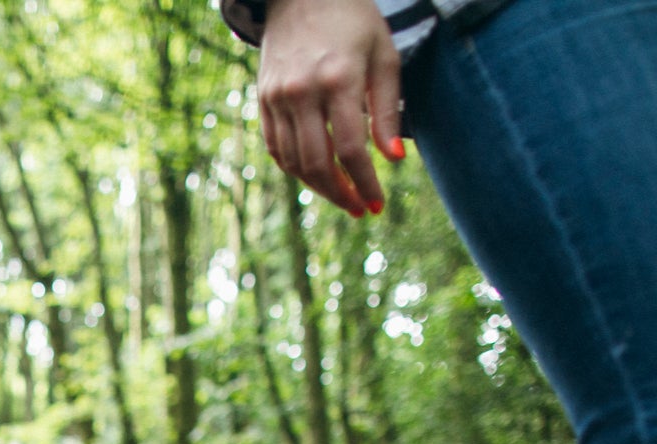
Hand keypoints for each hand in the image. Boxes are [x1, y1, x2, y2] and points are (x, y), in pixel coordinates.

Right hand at [257, 0, 403, 217]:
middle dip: (342, 194)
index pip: (351, 150)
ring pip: (294, 162)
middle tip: (361, 209)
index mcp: (338, 79)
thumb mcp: (383, 55)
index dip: (365, 183)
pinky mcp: (263, 99)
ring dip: (319, 187)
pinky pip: (276, 148)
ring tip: (342, 195)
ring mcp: (278, 97)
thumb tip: (393, 158)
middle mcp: (302, 91)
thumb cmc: (353, 21)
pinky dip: (295, 169)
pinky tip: (316, 176)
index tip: (378, 205)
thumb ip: (388, 108)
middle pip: (319, 164)